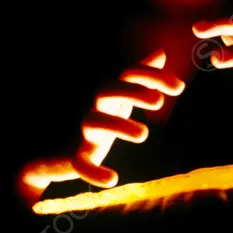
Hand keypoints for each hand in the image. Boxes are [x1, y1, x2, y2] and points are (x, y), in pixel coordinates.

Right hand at [17, 49, 184, 205]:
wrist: (53, 149)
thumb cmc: (97, 119)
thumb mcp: (119, 98)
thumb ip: (139, 77)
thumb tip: (160, 53)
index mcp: (110, 94)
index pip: (129, 74)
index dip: (152, 76)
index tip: (180, 87)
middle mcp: (95, 108)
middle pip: (107, 89)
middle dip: (133, 91)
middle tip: (159, 101)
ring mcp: (84, 132)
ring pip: (94, 121)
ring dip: (119, 125)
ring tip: (144, 134)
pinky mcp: (75, 157)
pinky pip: (81, 164)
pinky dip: (94, 172)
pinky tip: (112, 179)